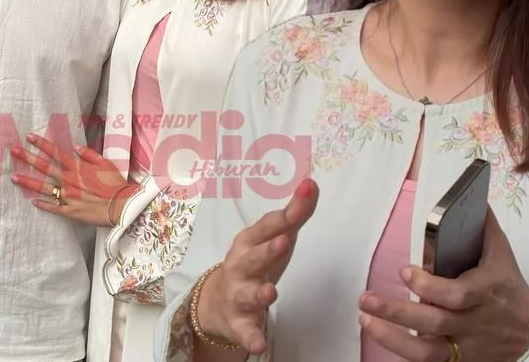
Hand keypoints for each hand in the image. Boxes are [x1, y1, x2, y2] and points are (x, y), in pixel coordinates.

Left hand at [8, 133, 134, 226]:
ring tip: (13, 177)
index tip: (29, 136)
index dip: (41, 144)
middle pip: (44, 168)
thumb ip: (89, 155)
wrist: (121, 206)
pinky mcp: (70, 211)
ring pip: (43, 188)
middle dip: (27, 158)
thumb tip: (75, 147)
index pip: (55, 153)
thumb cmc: (116, 184)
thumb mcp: (106, 164)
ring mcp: (67, 196)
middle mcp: (69, 181)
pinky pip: (53, 207)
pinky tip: (32, 202)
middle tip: (13, 151)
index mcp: (77, 168)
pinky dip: (42, 205)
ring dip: (27, 182)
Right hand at [195, 178, 319, 354]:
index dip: (287, 213)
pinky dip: (251, 337)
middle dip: (267, 251)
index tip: (305, 194)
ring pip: (248, 295)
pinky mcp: (239, 323)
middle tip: (283, 243)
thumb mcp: (272, 238)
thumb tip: (311, 184)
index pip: (269, 226)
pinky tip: (259, 343)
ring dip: (259, 294)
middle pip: (254, 258)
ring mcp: (238, 295)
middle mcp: (240, 266)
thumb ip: (294, 215)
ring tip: (270, 293)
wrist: (216, 302)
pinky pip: (245, 332)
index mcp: (249, 242)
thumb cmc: (253, 262)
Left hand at [359, 209, 528, 361]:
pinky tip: (381, 335)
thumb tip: (473, 198)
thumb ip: (485, 228)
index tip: (405, 271)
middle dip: (397, 312)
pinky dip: (403, 352)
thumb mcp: (502, 256)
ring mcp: (464, 347)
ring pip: (426, 351)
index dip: (428, 286)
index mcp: (484, 293)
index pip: (456, 294)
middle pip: (434, 322)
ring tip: (366, 318)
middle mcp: (472, 323)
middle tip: (366, 298)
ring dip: (391, 337)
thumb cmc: (511, 290)